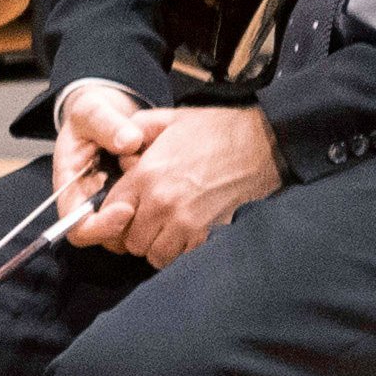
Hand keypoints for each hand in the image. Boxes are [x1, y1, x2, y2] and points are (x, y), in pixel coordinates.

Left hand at [62, 94, 281, 265]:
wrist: (264, 142)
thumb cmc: (217, 129)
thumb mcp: (169, 118)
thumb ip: (137, 127)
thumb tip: (120, 145)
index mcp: (146, 175)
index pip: (111, 212)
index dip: (116, 214)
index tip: (129, 209)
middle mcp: (161, 202)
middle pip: (131, 241)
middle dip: (137, 234)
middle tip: (150, 222)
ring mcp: (186, 222)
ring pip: (155, 255)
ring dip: (159, 246)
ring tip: (169, 230)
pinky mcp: (209, 234)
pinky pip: (182, 257)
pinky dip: (182, 251)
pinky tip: (188, 234)